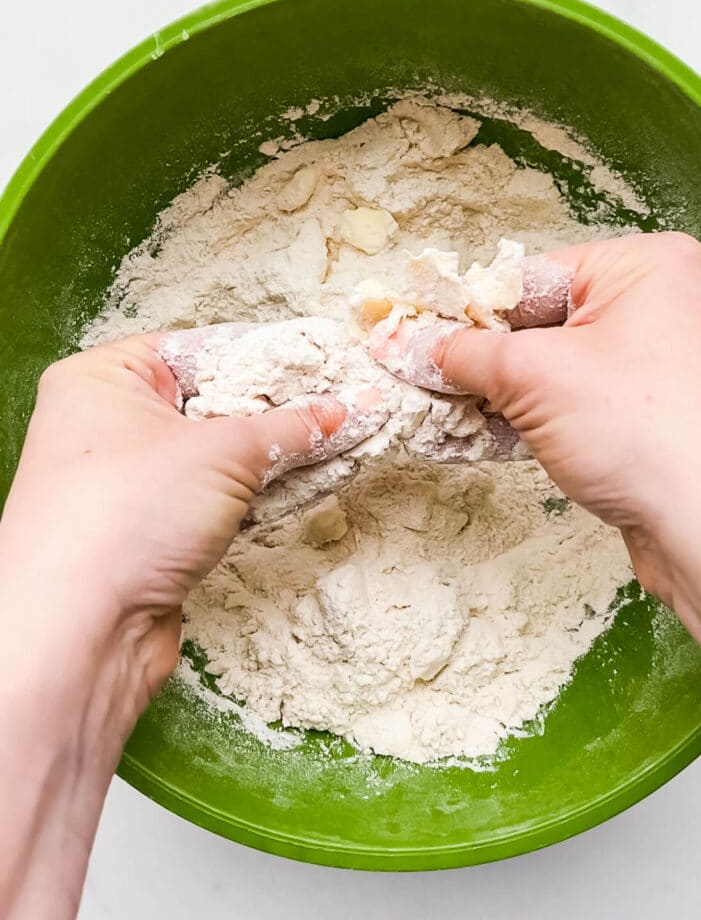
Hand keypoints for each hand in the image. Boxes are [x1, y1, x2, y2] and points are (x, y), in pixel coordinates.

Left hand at [0, 332, 380, 918]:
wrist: (80, 630)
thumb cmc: (130, 509)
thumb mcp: (222, 449)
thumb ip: (290, 425)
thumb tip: (344, 408)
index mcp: (103, 378)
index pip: (200, 348)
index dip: (266, 352)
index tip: (323, 356)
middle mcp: (109, 425)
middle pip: (214, 402)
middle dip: (281, 406)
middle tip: (344, 398)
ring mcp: (129, 484)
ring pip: (219, 455)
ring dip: (278, 453)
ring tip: (343, 437)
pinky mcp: (150, 534)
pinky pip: (217, 498)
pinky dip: (260, 492)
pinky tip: (311, 482)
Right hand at [372, 233, 700, 655]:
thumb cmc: (640, 428)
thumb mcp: (535, 375)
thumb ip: (466, 353)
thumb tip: (412, 344)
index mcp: (641, 266)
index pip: (528, 276)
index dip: (466, 309)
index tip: (411, 336)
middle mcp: (652, 306)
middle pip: (537, 323)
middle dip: (480, 359)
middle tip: (420, 381)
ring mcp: (651, 365)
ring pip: (550, 370)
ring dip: (497, 396)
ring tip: (442, 414)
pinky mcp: (643, 418)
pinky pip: (570, 405)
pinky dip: (527, 421)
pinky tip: (482, 438)